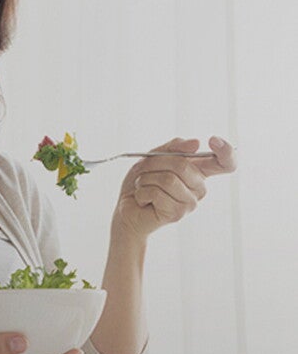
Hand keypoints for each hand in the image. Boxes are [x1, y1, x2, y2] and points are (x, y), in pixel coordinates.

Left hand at [114, 136, 236, 239]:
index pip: (226, 163)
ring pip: (168, 179)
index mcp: (198, 171)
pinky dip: (142, 192)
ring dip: (145, 179)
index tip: (213, 140)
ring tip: (142, 186)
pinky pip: (157, 194)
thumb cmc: (141, 182)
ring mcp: (190, 202)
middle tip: (142, 170)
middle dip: (154, 163)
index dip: (226, 151)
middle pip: (183, 165)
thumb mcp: (152, 157)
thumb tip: (196, 143)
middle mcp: (199, 187)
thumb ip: (172, 147)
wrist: (126, 209)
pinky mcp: (178, 213)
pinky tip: (142, 199)